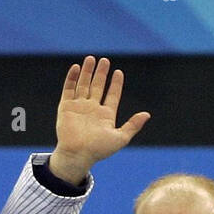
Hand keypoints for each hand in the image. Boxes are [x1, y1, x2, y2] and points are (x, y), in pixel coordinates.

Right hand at [48, 56, 149, 184]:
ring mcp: (78, 107)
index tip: (119, 72)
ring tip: (91, 58)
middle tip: (105, 60)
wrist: (77, 155)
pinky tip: (76, 67)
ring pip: (83, 85)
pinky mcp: (66, 107)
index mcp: (105, 116)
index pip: (112, 95)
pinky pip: (68, 90)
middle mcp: (92, 109)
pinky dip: (72, 78)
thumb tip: (147, 114)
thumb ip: (133, 125)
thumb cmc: (99, 150)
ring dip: (87, 72)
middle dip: (101, 74)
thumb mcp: (121, 138)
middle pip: (97, 87)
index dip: (116, 84)